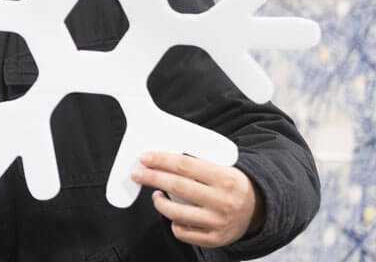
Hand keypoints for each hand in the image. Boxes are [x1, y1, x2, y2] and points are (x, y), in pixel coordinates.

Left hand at [132, 151, 264, 247]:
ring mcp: (218, 222)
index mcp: (225, 178)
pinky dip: (173, 222)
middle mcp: (222, 201)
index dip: (161, 160)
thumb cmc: (232, 185)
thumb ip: (197, 164)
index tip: (145, 158)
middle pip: (176, 186)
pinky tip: (174, 214)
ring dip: (159, 202)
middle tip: (137, 173)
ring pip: (174, 213)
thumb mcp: (223, 168)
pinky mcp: (214, 239)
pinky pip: (182, 232)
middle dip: (151, 178)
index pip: (184, 166)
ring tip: (157, 195)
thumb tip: (162, 157)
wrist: (258, 210)